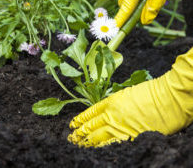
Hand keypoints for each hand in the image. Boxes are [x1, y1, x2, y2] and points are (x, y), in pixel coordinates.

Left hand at [68, 47, 192, 146]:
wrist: (167, 99)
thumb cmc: (150, 92)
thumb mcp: (127, 93)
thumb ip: (115, 103)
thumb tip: (107, 110)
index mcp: (111, 102)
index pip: (90, 112)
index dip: (81, 118)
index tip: (73, 123)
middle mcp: (112, 115)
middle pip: (91, 125)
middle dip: (80, 131)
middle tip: (71, 136)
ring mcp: (120, 127)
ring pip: (98, 136)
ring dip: (87, 140)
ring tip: (78, 143)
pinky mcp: (130, 137)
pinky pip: (111, 143)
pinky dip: (101, 146)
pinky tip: (95, 148)